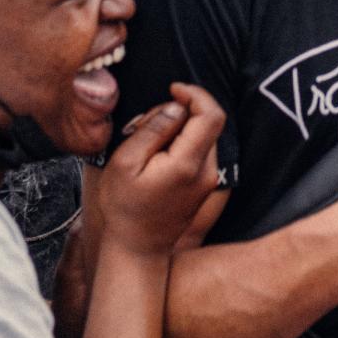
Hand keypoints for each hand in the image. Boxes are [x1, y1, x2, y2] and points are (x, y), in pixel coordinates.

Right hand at [98, 83, 224, 255]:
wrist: (137, 249)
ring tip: (147, 141)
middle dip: (181, 109)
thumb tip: (176, 106)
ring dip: (180, 126)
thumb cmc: (125, 206)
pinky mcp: (204, 186)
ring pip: (204, 135)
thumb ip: (153, 129)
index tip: (172, 89)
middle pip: (208, 122)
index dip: (195, 93)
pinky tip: (156, 154)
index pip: (211, 115)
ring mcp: (208, 181)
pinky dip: (182, 141)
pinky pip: (199, 150)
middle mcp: (206, 172)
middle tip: (147, 123)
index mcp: (188, 164)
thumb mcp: (126, 161)